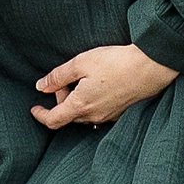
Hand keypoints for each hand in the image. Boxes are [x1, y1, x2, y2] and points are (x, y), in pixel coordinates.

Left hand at [32, 43, 175, 130]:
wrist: (149, 68)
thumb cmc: (115, 63)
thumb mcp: (80, 63)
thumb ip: (58, 77)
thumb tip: (40, 87)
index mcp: (80, 106)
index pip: (53, 120)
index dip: (41, 115)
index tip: (34, 108)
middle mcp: (93, 117)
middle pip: (68, 115)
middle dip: (61, 99)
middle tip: (68, 78)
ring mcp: (108, 117)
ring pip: (83, 114)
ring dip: (76, 100)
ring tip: (83, 78)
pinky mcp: (119, 113)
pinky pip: (97, 112)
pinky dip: (90, 102)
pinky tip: (97, 85)